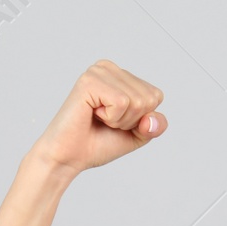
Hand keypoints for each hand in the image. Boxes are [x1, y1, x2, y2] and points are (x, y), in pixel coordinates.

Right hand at [28, 59, 166, 173]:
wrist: (70, 157)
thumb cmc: (98, 143)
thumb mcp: (138, 134)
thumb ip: (156, 125)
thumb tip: (152, 118)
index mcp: (121, 75)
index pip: (156, 96)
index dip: (141, 119)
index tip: (117, 121)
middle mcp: (109, 68)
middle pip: (149, 98)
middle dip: (132, 120)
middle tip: (106, 122)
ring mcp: (98, 72)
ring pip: (137, 100)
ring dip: (120, 120)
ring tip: (99, 118)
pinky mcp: (89, 81)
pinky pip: (122, 102)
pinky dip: (111, 118)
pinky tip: (93, 115)